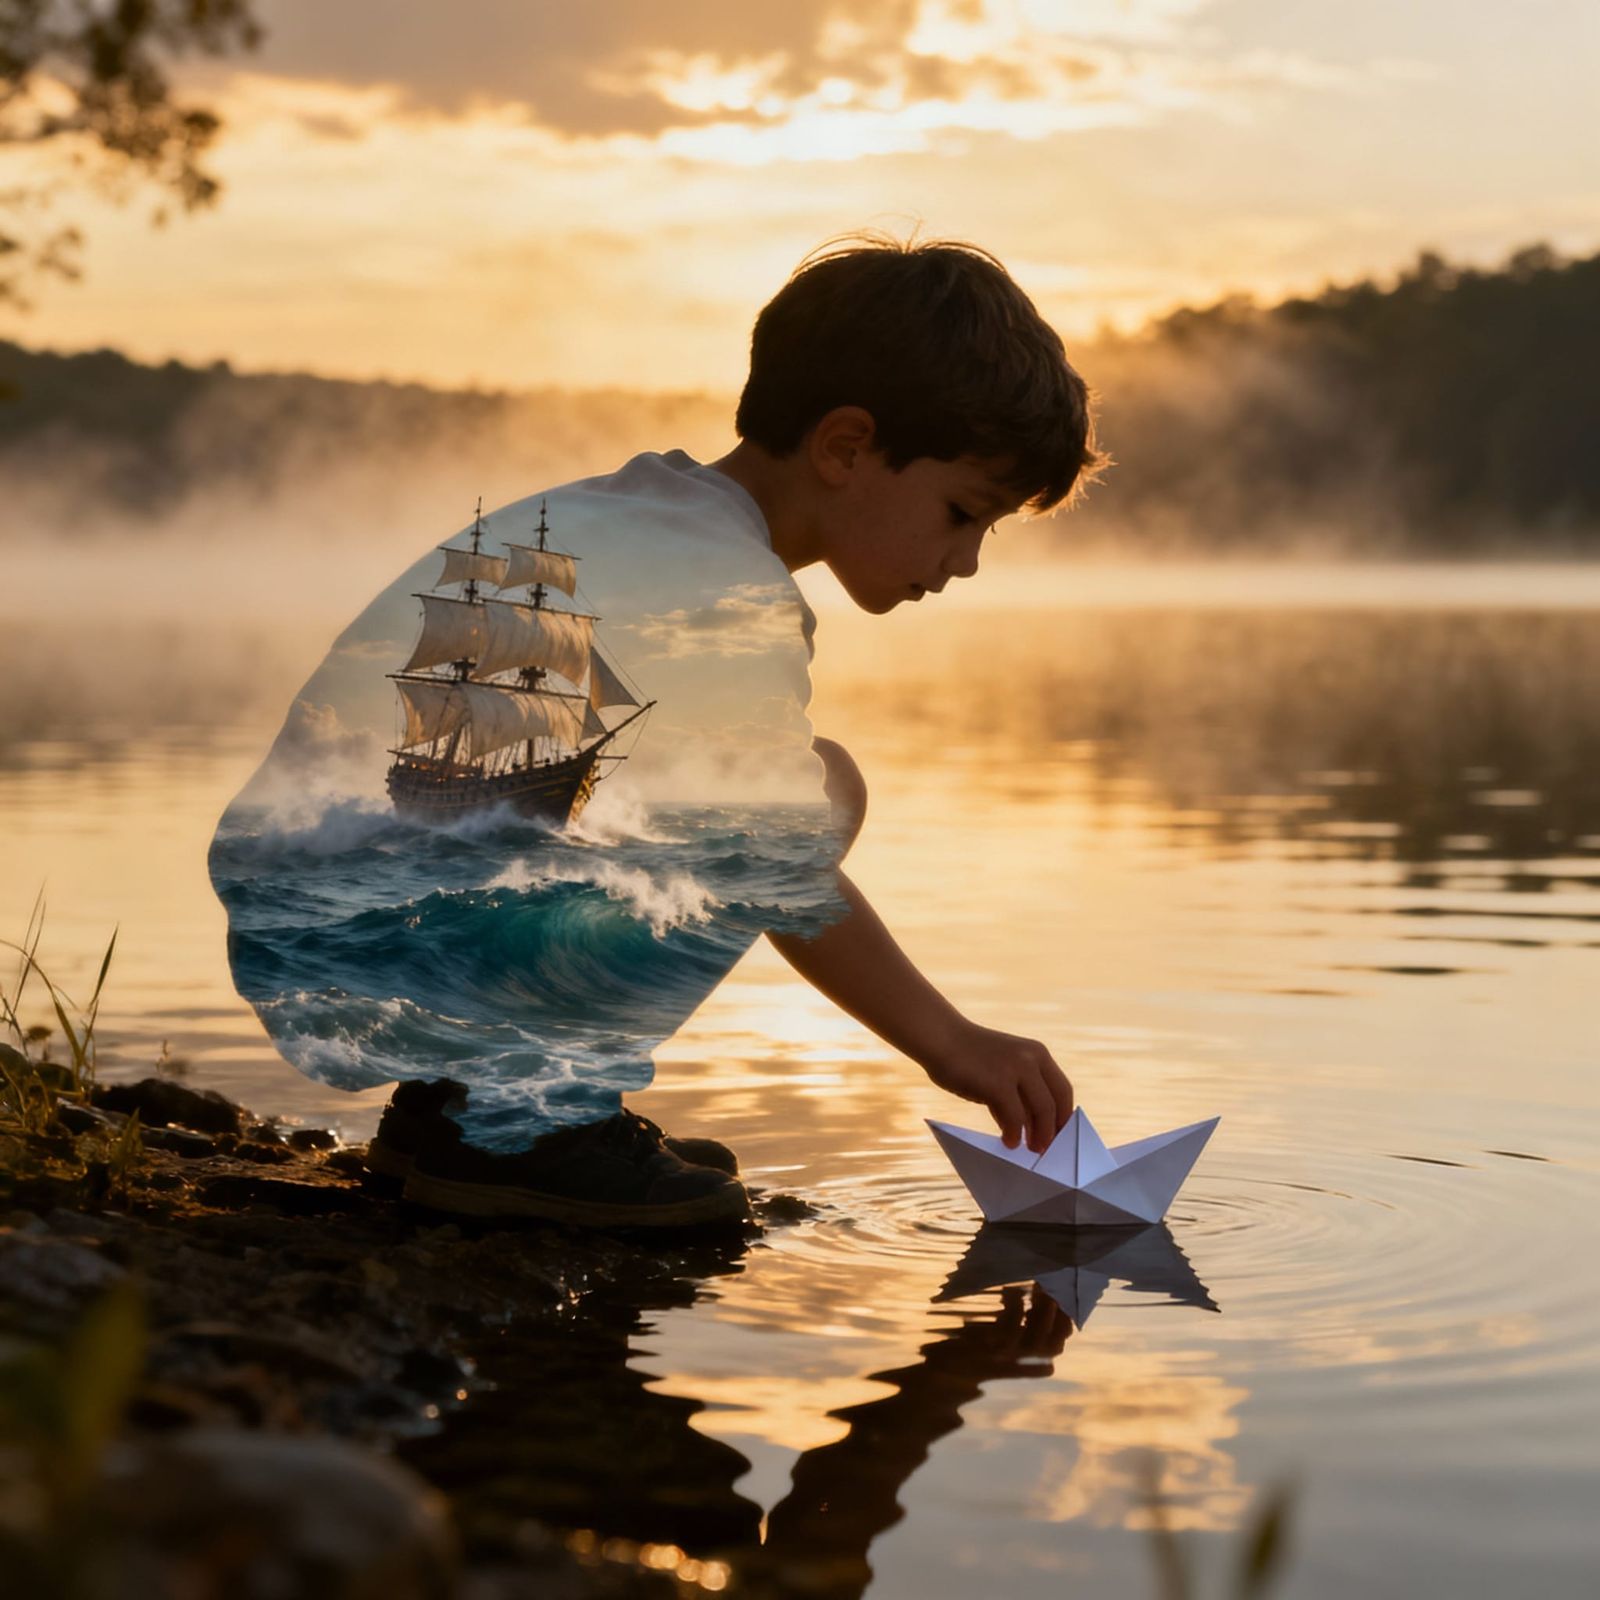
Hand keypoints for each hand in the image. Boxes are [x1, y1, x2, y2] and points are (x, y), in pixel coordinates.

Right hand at [923, 1020, 1073, 1154]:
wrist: (940, 1037)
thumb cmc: (967, 1057)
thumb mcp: (1002, 1070)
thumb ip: (1018, 1092)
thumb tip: (1028, 1126)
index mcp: (1037, 1052)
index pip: (1063, 1090)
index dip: (1063, 1116)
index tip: (1058, 1134)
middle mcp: (1032, 1058)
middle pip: (1055, 1102)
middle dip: (1052, 1130)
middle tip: (1045, 1148)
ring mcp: (1016, 1069)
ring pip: (1042, 1110)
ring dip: (1038, 1134)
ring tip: (1030, 1148)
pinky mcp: (998, 1083)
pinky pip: (1015, 1117)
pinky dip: (1014, 1133)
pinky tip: (1009, 1141)